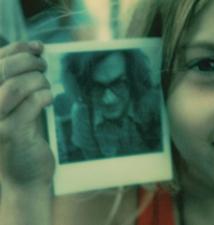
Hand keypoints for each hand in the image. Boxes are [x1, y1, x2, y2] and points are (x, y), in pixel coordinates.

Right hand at [0, 42, 54, 189]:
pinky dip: (44, 96)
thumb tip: (34, 51)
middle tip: (43, 65)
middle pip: (1, 70)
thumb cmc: (23, 140)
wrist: (24, 178)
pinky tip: (49, 100)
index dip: (15, 49)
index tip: (37, 46)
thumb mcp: (16, 107)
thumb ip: (18, 83)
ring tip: (46, 85)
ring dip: (37, 79)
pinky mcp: (10, 134)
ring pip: (15, 86)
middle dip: (28, 61)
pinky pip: (30, 103)